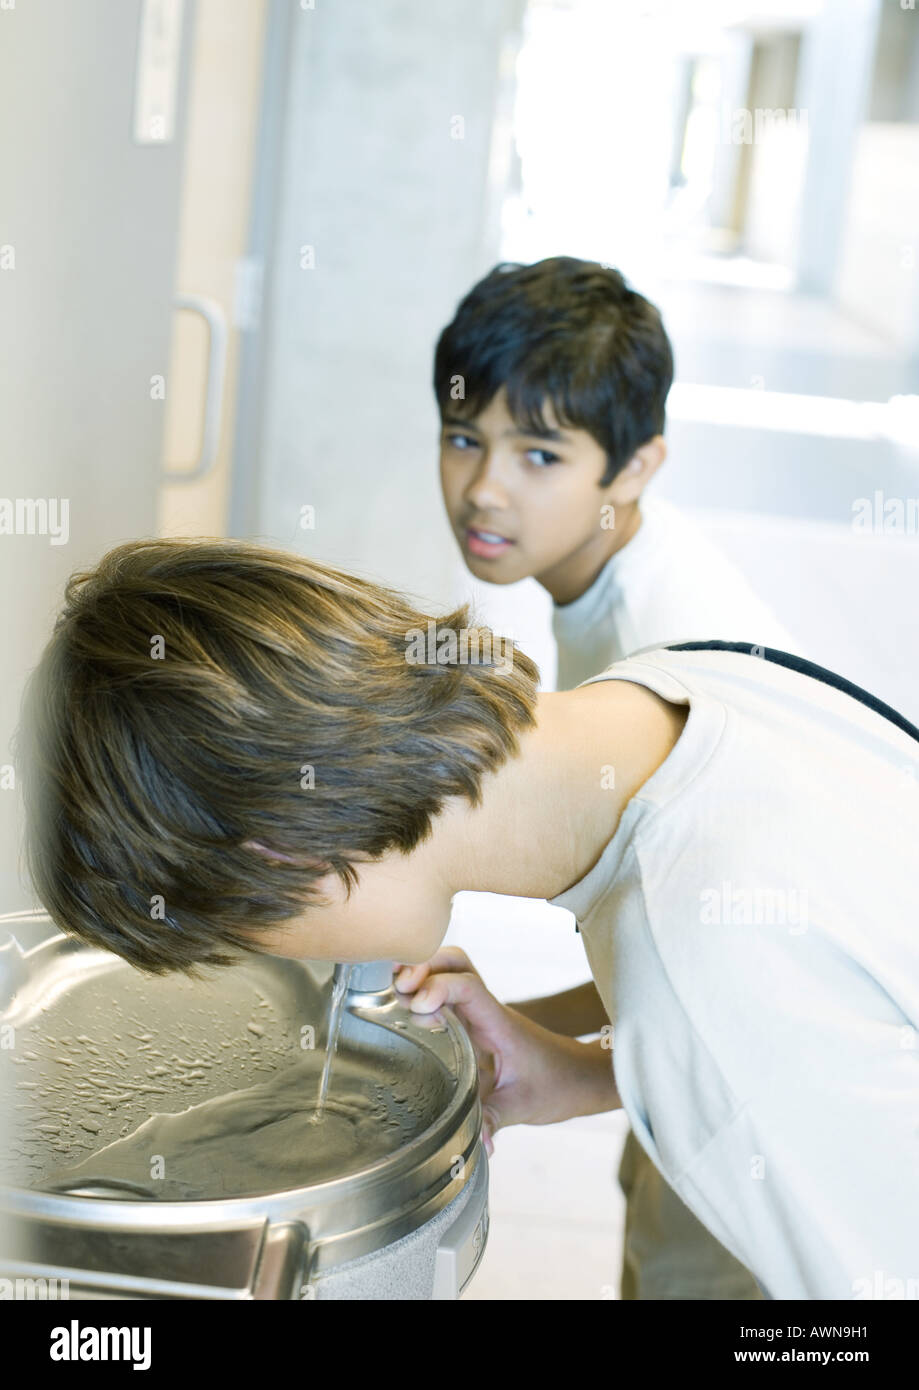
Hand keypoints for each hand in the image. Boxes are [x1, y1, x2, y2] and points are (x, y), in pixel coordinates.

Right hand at [393, 946, 619, 1155]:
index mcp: (500, 1023)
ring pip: (451, 971)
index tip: (418, 1005)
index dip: (439, 987)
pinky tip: (411, 1010)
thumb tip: (478, 1146)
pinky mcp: (476, 1023)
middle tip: (399, 989)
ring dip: (423, 973)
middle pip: (455, 963)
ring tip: (398, 995)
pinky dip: (428, 990)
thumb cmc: (558, 1085)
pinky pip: (450, 994)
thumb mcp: (524, 1105)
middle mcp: (488, 1011)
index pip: (468, 987)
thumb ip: (496, 1121)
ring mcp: (481, 1014)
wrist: (580, 1077)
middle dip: (424, 966)